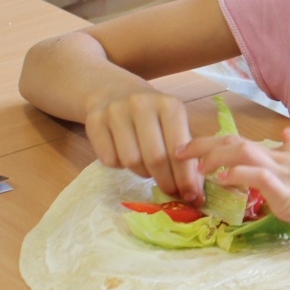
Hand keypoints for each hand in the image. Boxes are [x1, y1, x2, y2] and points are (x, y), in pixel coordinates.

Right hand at [84, 89, 200, 201]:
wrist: (115, 93)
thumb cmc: (153, 118)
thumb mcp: (175, 127)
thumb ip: (187, 157)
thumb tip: (195, 191)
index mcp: (169, 105)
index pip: (179, 149)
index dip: (185, 177)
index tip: (191, 196)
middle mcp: (142, 104)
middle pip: (155, 158)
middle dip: (166, 181)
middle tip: (171, 192)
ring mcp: (115, 111)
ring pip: (131, 161)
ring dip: (142, 173)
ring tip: (147, 167)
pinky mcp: (94, 121)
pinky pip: (109, 159)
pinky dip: (120, 167)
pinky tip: (125, 156)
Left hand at [175, 128, 289, 230]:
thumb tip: (287, 137)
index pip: (246, 144)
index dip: (216, 146)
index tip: (194, 152)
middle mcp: (285, 161)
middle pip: (236, 144)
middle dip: (202, 147)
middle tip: (177, 154)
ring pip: (244, 155)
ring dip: (214, 159)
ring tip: (195, 168)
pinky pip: (263, 179)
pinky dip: (241, 176)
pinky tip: (225, 180)